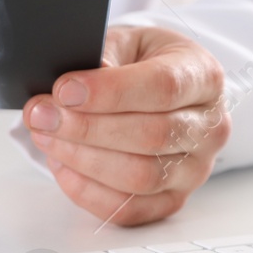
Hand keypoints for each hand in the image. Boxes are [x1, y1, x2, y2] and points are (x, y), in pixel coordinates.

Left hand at [23, 27, 229, 225]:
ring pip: (139, 177)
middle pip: (151, 135)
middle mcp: (210, 127)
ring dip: (82, 159)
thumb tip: (70, 92)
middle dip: (86, 127)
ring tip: (47, 136)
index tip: (64, 90)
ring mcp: (195, 169)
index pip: (163, 87)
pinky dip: (87, 191)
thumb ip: (101, 59)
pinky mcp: (172, 199)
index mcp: (203, 77)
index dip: (110, 92)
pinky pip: (129, 209)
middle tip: (42, 114)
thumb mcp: (123, 42)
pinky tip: (62, 165)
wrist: (157, 87)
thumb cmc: (141, 63)